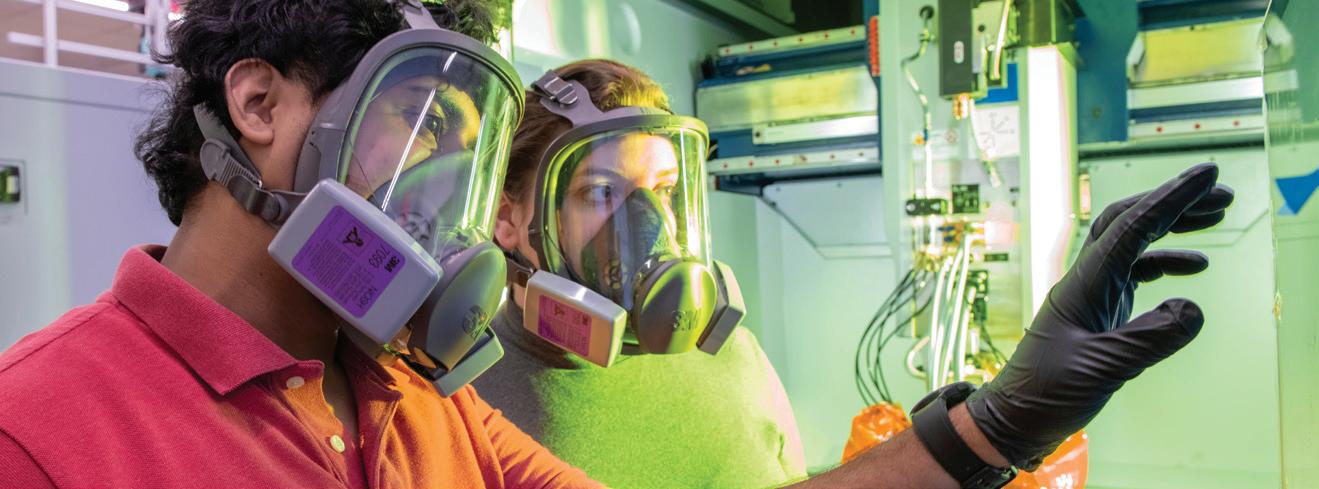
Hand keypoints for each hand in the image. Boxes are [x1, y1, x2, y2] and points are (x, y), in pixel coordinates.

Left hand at [965, 163, 1234, 468]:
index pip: (1131, 226)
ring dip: (1173, 227)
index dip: (1172, 197)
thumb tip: (1193, 308)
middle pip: (1129, 222)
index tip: (1207, 173)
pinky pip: (1132, 273)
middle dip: (1174, 202)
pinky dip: (1163, 262)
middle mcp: (1085, 280)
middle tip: (1221, 192)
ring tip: (1216, 216)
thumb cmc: (1045, 394)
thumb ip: (1148, 340)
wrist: (1013, 418)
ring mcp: (1090, 293)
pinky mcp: (1097, 312)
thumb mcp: (1101, 369)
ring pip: (1132, 243)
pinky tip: (1193, 267)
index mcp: (1084, 283)